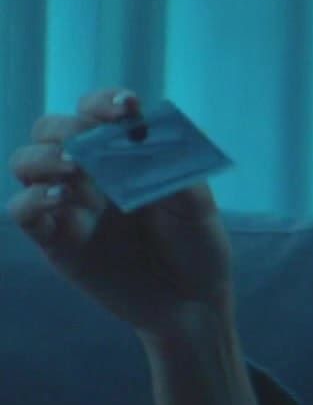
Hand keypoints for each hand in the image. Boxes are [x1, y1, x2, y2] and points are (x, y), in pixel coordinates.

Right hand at [7, 88, 234, 341]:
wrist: (192, 302)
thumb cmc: (197, 245)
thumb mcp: (198, 205)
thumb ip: (175, 171)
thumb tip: (150, 137)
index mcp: (125, 155)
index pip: (98, 112)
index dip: (104, 102)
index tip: (126, 107)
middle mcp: (91, 173)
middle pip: (51, 129)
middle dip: (68, 127)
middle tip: (89, 145)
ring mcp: (70, 205)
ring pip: (26, 162)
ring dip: (44, 158)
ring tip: (77, 171)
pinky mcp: (56, 241)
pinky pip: (23, 212)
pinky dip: (32, 200)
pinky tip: (62, 200)